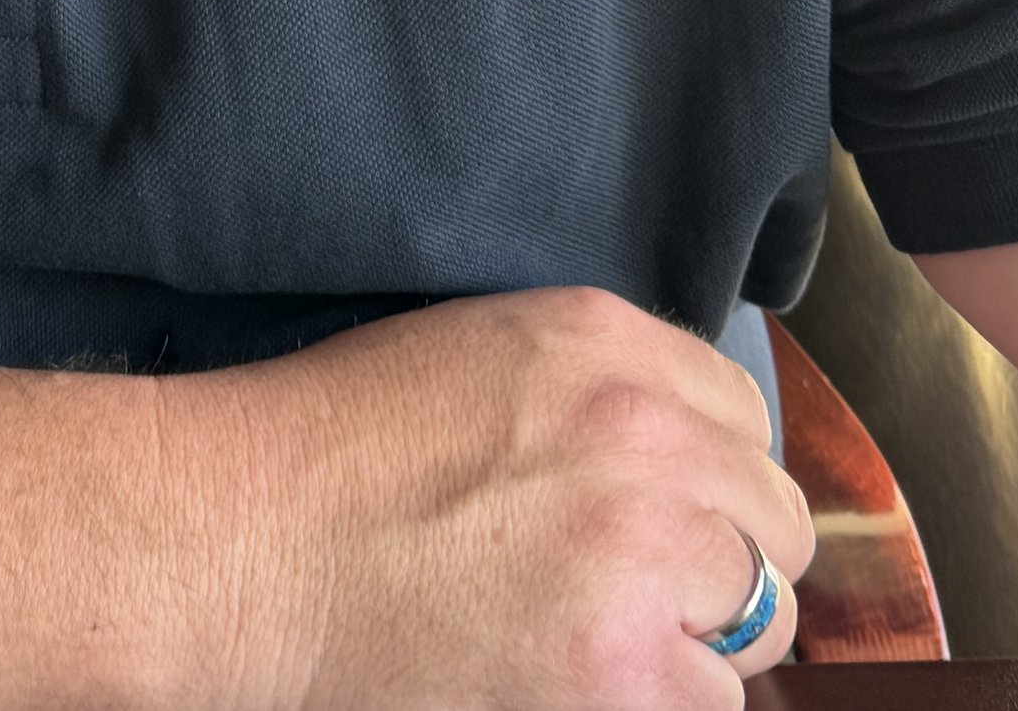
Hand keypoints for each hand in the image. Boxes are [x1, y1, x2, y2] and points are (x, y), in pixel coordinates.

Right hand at [189, 285, 812, 710]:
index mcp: (606, 343)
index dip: (708, 475)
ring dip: (697, 645)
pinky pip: (709, 706)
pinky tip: (578, 684)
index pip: (742, 414)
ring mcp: (640, 556)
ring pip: (756, 624)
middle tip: (640, 596)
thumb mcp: (482, 354)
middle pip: (772, 522)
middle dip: (721, 563)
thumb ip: (600, 390)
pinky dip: (657, 701)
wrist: (245, 537)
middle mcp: (645, 435)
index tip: (666, 515)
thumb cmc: (337, 449)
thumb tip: (686, 465)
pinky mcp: (618, 673)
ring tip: (602, 644)